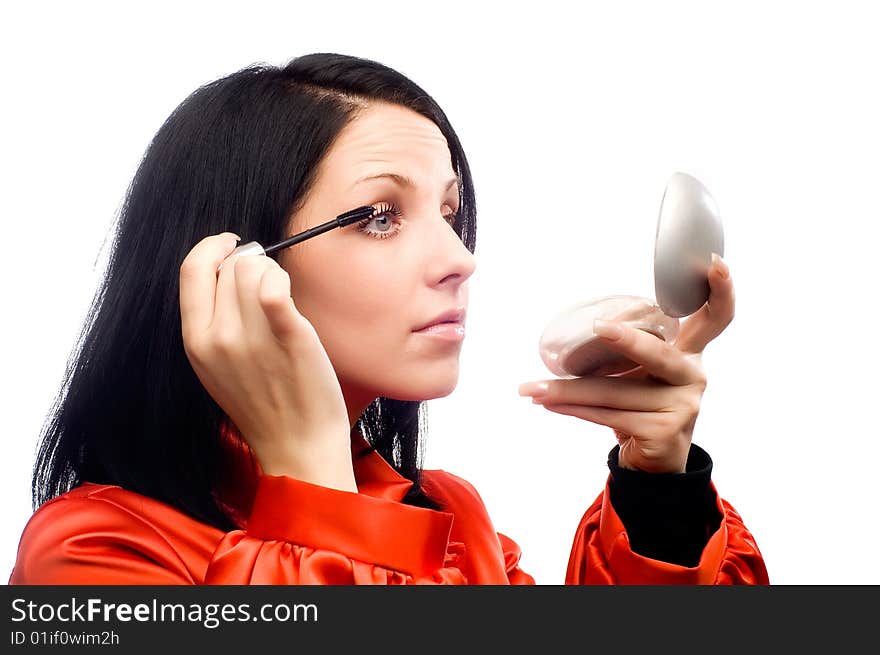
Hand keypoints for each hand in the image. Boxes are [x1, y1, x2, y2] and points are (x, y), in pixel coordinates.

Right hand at [179, 232, 355, 491]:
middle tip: (269, 283)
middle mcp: (218, 337)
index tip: (231, 244)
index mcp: (196, 341)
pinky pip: (276, 288)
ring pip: (256, 268)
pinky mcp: (290, 337)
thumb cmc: (264, 404)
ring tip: (282, 296)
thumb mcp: (217, 366)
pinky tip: (287, 293)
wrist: (298, 446)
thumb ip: (214, 322)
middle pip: (230, 265)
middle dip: (251, 263)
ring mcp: (253, 338)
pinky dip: (282, 281)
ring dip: (272, 272)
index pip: (192, 269)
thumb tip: (228, 270)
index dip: (212, 248)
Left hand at [518, 254, 733, 473]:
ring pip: (614, 392)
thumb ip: (628, 349)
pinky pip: (609, 416)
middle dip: (627, 341)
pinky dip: (574, 410)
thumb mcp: (640, 374)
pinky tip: (549, 404)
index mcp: (689, 351)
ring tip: (532, 389)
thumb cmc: (641, 407)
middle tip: (598, 328)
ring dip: (567, 391)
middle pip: (657, 354)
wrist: (654, 462)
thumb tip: (574, 330)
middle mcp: (693, 375)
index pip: (715, 317)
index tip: (714, 264)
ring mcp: (684, 405)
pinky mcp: (666, 431)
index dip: (721, 290)